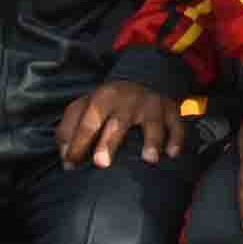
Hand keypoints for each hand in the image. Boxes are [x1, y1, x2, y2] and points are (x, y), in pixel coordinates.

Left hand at [56, 80, 184, 166]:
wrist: (142, 79)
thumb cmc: (106, 103)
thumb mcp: (84, 107)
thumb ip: (69, 129)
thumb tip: (66, 159)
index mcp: (102, 98)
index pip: (87, 122)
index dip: (78, 144)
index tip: (71, 165)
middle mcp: (128, 100)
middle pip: (117, 123)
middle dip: (109, 143)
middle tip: (101, 163)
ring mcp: (151, 105)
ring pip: (152, 123)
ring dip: (151, 140)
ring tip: (149, 159)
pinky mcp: (171, 110)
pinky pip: (176, 125)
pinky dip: (176, 139)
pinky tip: (172, 153)